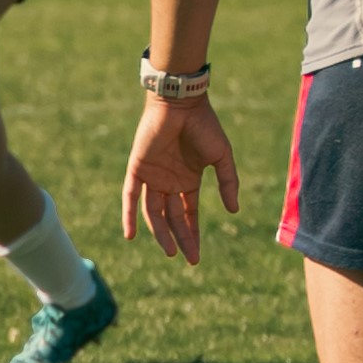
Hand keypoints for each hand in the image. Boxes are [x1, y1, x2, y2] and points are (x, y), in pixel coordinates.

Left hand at [121, 91, 237, 265]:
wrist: (181, 103)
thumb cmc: (204, 125)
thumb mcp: (221, 157)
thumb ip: (228, 183)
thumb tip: (234, 211)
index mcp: (188, 181)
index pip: (188, 214)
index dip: (192, 234)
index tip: (196, 256)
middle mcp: (168, 182)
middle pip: (172, 218)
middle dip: (180, 239)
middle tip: (188, 259)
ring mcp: (152, 176)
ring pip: (153, 212)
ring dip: (160, 233)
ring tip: (170, 251)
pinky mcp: (137, 168)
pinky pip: (130, 195)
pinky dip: (129, 215)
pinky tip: (131, 235)